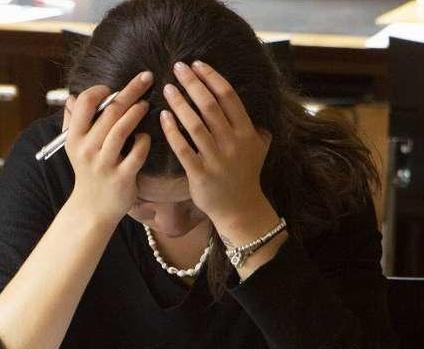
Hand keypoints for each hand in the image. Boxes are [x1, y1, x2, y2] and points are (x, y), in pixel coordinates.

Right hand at [64, 72, 153, 223]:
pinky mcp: (122, 178)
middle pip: (110, 112)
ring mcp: (104, 164)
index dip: (101, 90)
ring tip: (146, 104)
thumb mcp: (75, 148)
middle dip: (130, 91)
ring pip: (121, 130)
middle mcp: (87, 149)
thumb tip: (72, 98)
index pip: (85, 103)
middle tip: (146, 78)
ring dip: (136, 112)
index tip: (114, 87)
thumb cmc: (88, 172)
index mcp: (74, 138)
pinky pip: (136, 154)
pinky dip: (143, 142)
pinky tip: (146, 137)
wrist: (92, 209)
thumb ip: (73, 122)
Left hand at [159, 60, 272, 231]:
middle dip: (192, 83)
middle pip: (209, 105)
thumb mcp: (259, 148)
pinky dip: (172, 131)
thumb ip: (256, 126)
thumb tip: (252, 103)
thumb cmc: (246, 175)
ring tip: (167, 88)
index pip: (228, 97)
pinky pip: (183, 148)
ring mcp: (216, 159)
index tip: (197, 64)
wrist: (240, 209)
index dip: (211, 77)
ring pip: (194, 124)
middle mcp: (232, 143)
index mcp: (246, 132)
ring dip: (180, 103)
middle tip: (177, 68)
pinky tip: (164, 116)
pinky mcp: (200, 174)